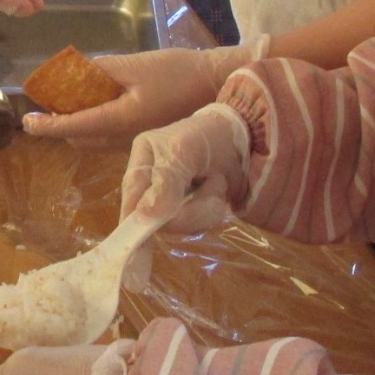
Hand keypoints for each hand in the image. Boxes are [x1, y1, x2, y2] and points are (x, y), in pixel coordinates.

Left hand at [24, 37, 269, 144]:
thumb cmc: (178, 72)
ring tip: (71, 99)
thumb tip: (73, 74)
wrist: (217, 85)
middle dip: (61, 124)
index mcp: (121, 120)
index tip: (28, 122)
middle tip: (49, 101)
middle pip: (80, 138)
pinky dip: (95, 123)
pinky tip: (100, 101)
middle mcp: (125, 138)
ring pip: (94, 140)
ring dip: (78, 125)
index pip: (74, 126)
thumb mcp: (135, 65)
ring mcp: (136, 141)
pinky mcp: (146, 137)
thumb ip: (101, 71)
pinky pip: (110, 137)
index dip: (48, 125)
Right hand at [120, 103, 252, 230]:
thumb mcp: (185, 150)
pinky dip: (211, 211)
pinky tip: (217, 193)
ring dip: (204, 208)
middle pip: (155, 218)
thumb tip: (144, 216)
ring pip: (178, 225)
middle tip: (211, 186)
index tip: (149, 236)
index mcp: (142, 162)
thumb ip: (165, 181)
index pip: (131, 197)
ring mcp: (169, 201)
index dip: (136, 220)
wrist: (243, 141)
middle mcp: (150, 185)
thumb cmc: (209, 137)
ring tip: (216, 183)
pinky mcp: (187, 212)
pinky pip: (195, 226)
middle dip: (188, 208)